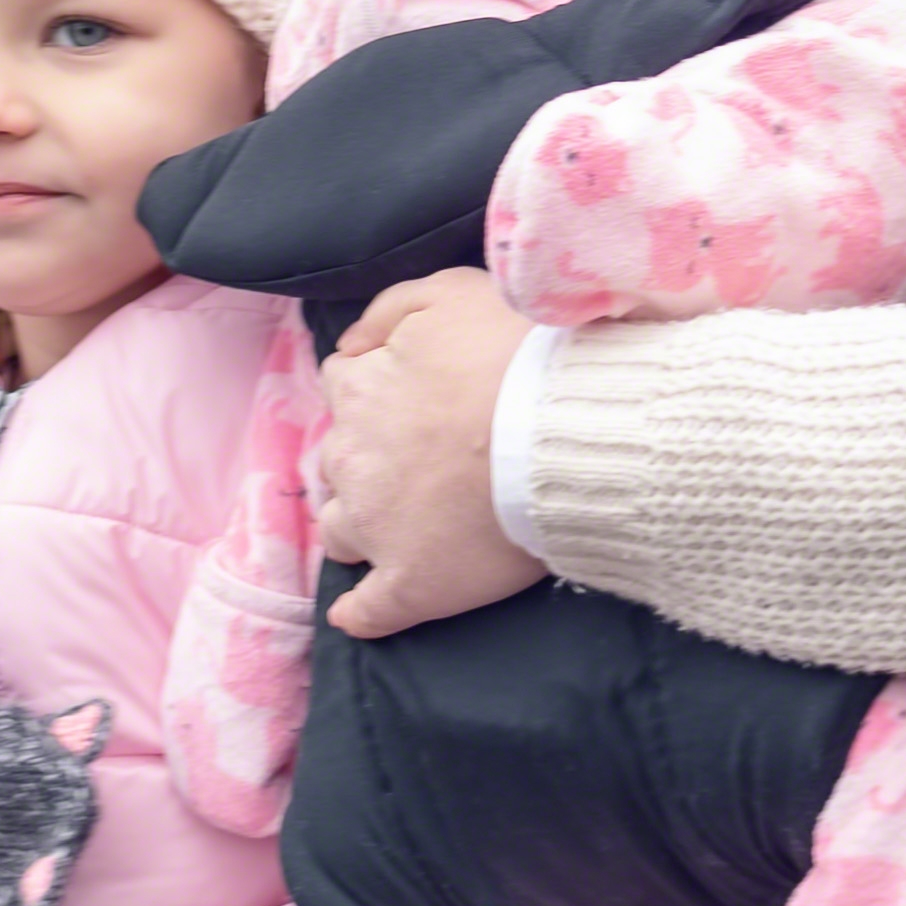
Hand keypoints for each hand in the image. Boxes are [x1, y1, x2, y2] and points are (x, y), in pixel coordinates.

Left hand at [312, 269, 543, 642]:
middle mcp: (353, 459)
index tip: (410, 401)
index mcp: (359, 392)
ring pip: (342, 530)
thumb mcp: (450, 292)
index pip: (344, 388)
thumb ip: (390, 309)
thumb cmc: (516, 354)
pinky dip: (360, 612)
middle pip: (339, 460)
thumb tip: (350, 343)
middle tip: (421, 460)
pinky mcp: (410, 585)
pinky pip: (368, 610)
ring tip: (401, 527)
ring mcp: (375, 528)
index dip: (374, 393)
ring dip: (360, 524)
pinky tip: (359, 613)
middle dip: (368, 458)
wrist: (565, 428)